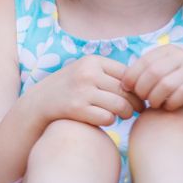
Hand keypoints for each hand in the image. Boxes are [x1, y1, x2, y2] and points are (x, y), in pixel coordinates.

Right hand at [25, 54, 144, 126]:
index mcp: (92, 60)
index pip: (128, 74)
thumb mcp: (86, 72)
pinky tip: (104, 119)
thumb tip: (145, 80)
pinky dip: (110, 122)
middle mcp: (87, 73)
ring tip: (125, 115)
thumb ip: (109, 74)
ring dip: (126, 114)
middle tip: (137, 110)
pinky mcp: (76, 109)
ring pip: (120, 105)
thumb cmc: (69, 89)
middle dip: (136, 103)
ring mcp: (81, 90)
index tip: (139, 96)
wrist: (37, 104)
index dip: (138, 87)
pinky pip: (107, 118)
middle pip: (127, 91)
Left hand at [121, 44, 182, 116]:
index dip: (132, 79)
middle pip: (152, 73)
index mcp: (169, 51)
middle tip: (143, 104)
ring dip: (157, 98)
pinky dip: (172, 102)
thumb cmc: (182, 90)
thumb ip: (146, 76)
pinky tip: (170, 108)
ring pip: (166, 83)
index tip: (129, 93)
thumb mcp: (164, 78)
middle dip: (143, 91)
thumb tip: (121, 83)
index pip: (142, 63)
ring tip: (156, 106)